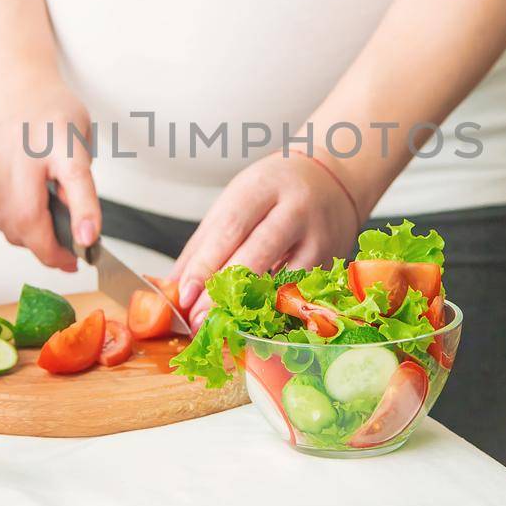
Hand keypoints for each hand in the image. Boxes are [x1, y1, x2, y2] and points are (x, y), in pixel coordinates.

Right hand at [0, 80, 98, 271]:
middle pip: (27, 218)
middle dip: (50, 250)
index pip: (74, 177)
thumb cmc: (52, 112)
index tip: (87, 242)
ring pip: (9, 227)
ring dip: (32, 242)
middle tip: (71, 259)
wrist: (14, 86)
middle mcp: (20, 155)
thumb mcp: (81, 141)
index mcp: (58, 140)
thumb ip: (81, 183)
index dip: (83, 212)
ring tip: (52, 239)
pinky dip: (15, 229)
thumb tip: (80, 228)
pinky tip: (29, 218)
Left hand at [169, 153, 362, 327]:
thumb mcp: (234, 202)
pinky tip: (256, 322)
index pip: (230, 228)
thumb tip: (172, 288)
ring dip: (252, 307)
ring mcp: (319, 236)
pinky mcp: (332, 260)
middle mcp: (295, 209)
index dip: (206, 264)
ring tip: (224, 326)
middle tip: (200, 320)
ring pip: (284, 278)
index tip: (186, 295)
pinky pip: (301, 290)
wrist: (332, 179)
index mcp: (262, 187)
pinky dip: (276, 308)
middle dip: (225, 291)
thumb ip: (203, 245)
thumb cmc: (273, 191)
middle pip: (258, 253)